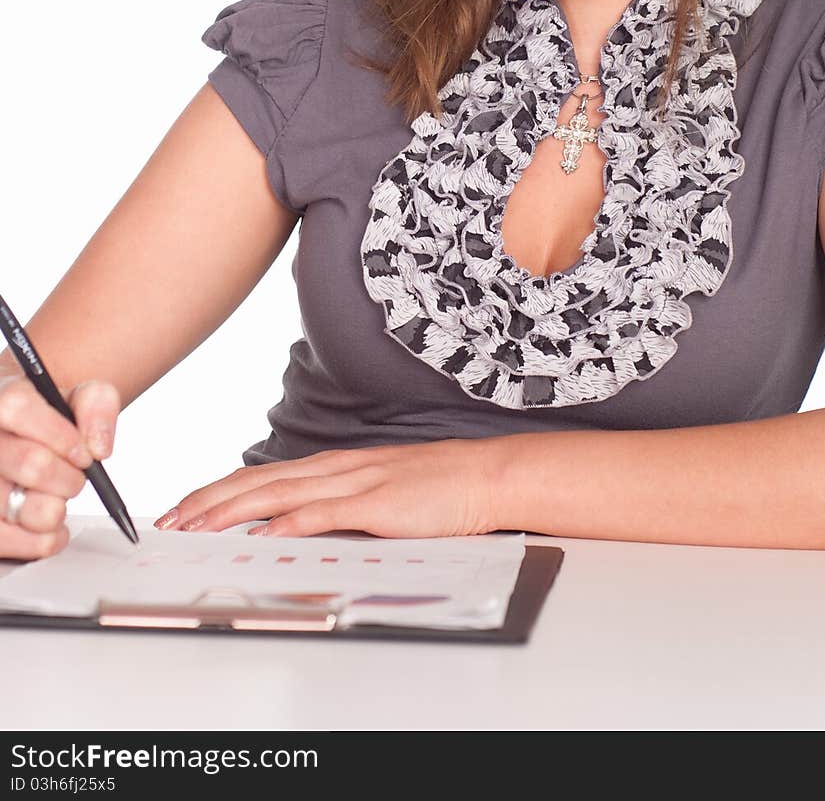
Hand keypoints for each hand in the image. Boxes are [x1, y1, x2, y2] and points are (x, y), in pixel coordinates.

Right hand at [0, 373, 119, 561]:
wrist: (27, 440)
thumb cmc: (52, 418)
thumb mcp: (79, 395)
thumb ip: (97, 404)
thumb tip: (98, 447)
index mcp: (2, 399)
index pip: (17, 408)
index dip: (60, 434)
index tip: (83, 453)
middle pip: (31, 463)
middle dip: (70, 476)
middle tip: (77, 476)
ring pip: (27, 510)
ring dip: (59, 509)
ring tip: (57, 497)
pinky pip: (17, 544)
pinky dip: (47, 540)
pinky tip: (52, 526)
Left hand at [154, 438, 500, 538]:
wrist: (482, 475)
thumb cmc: (433, 487)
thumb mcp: (374, 491)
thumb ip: (335, 505)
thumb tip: (292, 527)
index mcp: (332, 467)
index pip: (260, 477)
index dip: (216, 492)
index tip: (182, 508)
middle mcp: (335, 469)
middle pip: (257, 481)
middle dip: (208, 501)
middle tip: (169, 520)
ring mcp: (355, 483)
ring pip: (280, 493)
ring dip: (233, 510)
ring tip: (197, 526)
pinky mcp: (377, 504)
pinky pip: (326, 512)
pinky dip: (291, 521)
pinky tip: (265, 532)